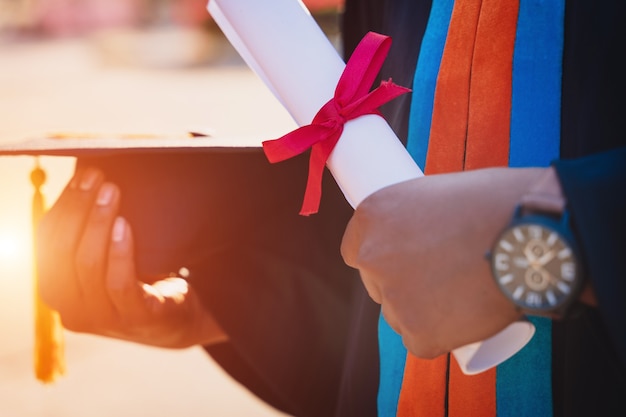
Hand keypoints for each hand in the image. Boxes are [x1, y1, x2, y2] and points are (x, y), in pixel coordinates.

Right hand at [36, 167, 226, 347]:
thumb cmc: (138, 280)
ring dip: (97, 223)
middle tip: (97, 179)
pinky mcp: (135, 318)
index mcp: (57, 292)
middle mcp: (72, 310)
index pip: (47, 244)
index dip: (63, 208)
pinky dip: (119, 251)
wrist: (178, 319)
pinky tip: (124, 225)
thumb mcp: (105, 262)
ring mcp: (103, 319)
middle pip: (62, 253)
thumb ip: (88, 236)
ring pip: (87, 266)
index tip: (82, 177)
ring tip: (112, 193)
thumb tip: (84, 184)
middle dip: (78, 209)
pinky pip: (119, 283)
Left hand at [341, 167, 544, 358]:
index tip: (400, 263)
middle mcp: (373, 257)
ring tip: (462, 295)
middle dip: (402, 285)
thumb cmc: (494, 202)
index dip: (380, 259)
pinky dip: (441, 336)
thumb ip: (417, 216)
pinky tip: (464, 320)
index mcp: (373, 216)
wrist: (531, 232)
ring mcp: (394, 298)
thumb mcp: (439, 194)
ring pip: (399, 315)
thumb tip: (421, 232)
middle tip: (440, 280)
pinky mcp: (419, 333)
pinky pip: (421, 341)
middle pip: (377, 285)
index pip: (355, 250)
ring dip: (422, 312)